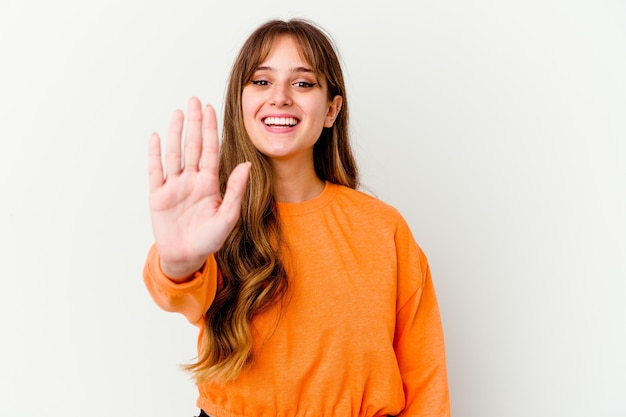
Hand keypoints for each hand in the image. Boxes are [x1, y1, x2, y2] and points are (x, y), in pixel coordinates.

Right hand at [148, 97, 250, 279]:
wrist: (187, 256)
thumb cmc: (210, 239)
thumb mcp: (228, 216)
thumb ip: (235, 190)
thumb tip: (246, 165)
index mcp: (209, 183)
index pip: (210, 150)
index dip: (210, 130)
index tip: (210, 109)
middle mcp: (191, 180)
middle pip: (193, 146)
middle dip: (194, 123)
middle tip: (194, 100)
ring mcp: (174, 186)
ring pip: (175, 153)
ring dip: (176, 133)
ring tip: (178, 113)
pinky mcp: (158, 195)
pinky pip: (156, 171)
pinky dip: (155, 154)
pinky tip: (156, 137)